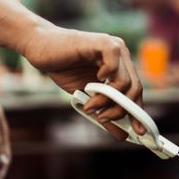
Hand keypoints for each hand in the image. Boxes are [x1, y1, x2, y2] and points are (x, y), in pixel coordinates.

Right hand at [20, 25, 145, 139]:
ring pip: (124, 82)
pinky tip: (93, 83)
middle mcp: (121, 55)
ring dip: (107, 100)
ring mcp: (113, 47)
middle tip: (103, 118)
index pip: (136, 90)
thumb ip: (103, 112)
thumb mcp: (86, 97)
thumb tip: (121, 135)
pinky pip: (114, 66)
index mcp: (120, 65)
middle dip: (121, 110)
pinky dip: (105, 80)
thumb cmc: (62, 68)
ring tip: (90, 105)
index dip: (137, 112)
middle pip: (134, 88)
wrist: (40, 47)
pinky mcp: (102, 42)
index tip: (138, 132)